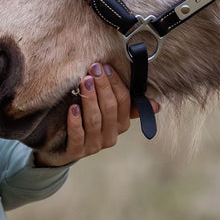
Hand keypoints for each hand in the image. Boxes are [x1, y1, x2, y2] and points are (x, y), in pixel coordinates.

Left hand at [33, 63, 157, 166]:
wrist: (63, 147)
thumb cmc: (88, 123)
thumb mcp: (109, 114)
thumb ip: (129, 106)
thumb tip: (156, 106)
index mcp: (121, 125)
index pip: (124, 102)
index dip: (116, 83)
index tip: (106, 67)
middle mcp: (110, 136)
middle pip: (110, 109)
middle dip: (103, 87)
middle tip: (94, 68)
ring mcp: (93, 146)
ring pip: (94, 120)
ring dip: (90, 99)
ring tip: (84, 81)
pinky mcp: (76, 152)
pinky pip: (77, 137)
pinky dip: (75, 122)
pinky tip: (72, 107)